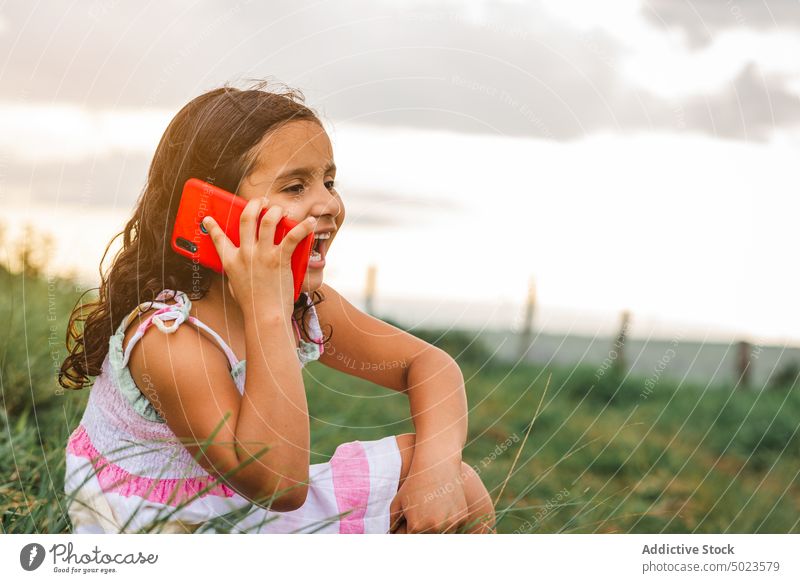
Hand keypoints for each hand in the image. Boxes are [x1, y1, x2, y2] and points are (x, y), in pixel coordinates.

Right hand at [202, 197, 316, 317]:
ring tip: (280, 209)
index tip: (208, 218)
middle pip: (246, 219)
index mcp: (231, 262)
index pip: (218, 239)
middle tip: (261, 201)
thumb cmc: (253, 306)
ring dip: (275, 211)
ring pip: (267, 221)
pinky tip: (309, 222)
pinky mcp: (279, 259)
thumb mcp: (236, 287)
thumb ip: (236, 274)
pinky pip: (292, 237)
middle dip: (253, 205)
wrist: (265, 317)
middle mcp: (245, 254)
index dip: (212, 226)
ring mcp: (262, 255)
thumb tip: (237, 271)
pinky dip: (303, 227)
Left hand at [389, 457, 469, 533]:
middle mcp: (435, 528)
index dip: (409, 532)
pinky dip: (450, 522)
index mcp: (416, 527)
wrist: (437, 464)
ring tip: (433, 511)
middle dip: (423, 532)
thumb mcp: (398, 502)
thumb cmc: (414, 483)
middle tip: (423, 515)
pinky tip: (445, 507)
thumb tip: (393, 537)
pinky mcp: (462, 518)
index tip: (409, 524)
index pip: (411, 540)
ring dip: (438, 529)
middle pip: (427, 540)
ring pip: (443, 536)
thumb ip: (393, 524)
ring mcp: (450, 524)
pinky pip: (455, 527)